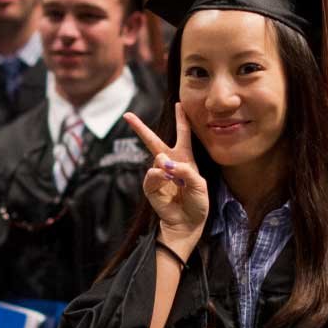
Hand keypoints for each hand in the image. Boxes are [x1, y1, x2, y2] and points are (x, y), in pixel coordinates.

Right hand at [125, 104, 208, 253]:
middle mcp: (170, 163)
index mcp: (185, 158)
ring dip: (166, 167)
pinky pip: (151, 176)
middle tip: (128, 116)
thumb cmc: (198, 203)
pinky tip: (165, 181)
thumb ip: (185, 171)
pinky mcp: (151, 187)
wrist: (188, 223)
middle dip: (140, 128)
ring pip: (155, 159)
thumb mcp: (199, 185)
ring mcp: (159, 174)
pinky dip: (158, 177)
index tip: (179, 104)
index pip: (183, 134)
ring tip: (175, 178)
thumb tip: (164, 162)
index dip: (182, 119)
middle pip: (153, 141)